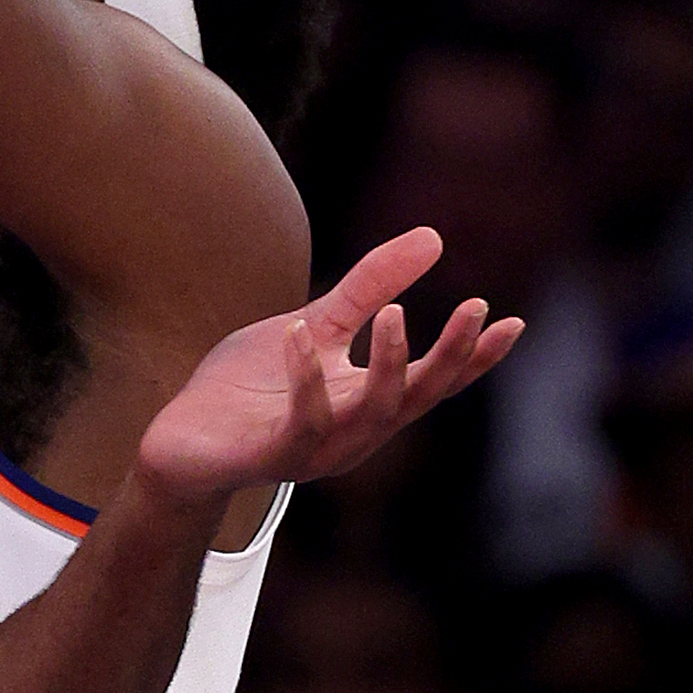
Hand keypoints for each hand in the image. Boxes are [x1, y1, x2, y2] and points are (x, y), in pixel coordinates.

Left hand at [139, 229, 521, 504]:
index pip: (434, 382)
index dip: (474, 357)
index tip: (512, 322)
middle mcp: (353, 433)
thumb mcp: (316, 324)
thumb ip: (369, 289)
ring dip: (390, 364)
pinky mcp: (270, 456)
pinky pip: (301, 423)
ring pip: (372, 414)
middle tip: (475, 308)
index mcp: (367, 403)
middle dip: (451, 357)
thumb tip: (433, 237)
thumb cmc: (248, 388)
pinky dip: (304, 377)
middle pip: (418, 398)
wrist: (180, 441)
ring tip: (398, 312)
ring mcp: (315, 449)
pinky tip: (297, 334)